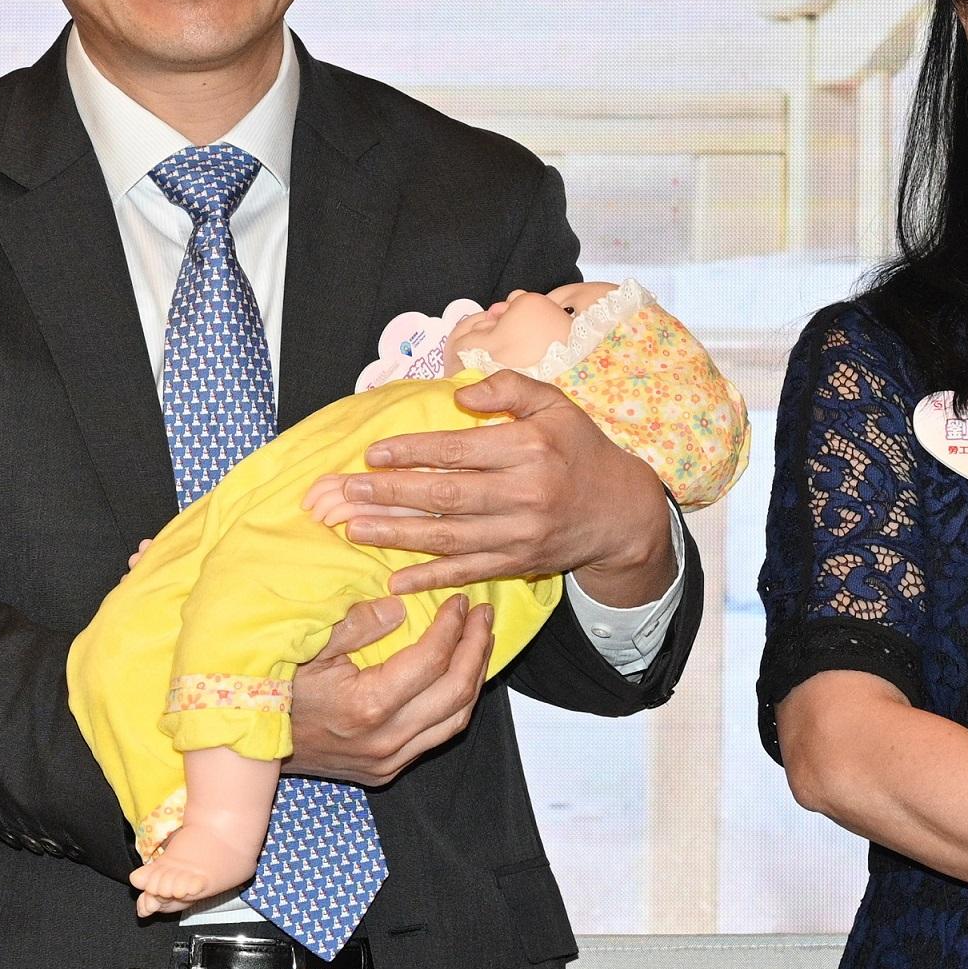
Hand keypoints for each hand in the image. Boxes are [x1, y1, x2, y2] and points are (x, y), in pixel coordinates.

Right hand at [285, 596, 488, 787]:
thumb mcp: (309, 646)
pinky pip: (435, 738)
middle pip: (456, 692)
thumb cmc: (275, 691)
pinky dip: (453, 705)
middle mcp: (385, 740)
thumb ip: (356, 624)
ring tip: (479, 643)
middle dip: (477, 649)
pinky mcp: (386, 771)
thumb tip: (400, 607)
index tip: (460, 602)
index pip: (431, 661)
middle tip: (483, 617)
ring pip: (456, 722)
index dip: (452, 627)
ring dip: (473, 679)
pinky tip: (455, 678)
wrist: (251, 747)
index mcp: (368, 706)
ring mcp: (388, 761)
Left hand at [299, 372, 673, 604]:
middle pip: (445, 497)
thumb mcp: (556, 405)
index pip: (458, 451)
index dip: (412, 453)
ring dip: (397, 535)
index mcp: (530, 449)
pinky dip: (430, 578)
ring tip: (355, 530)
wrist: (621, 512)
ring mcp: (520, 534)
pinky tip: (395, 579)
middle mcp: (524, 494)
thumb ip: (509, 389)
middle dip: (390, 495)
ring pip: (449, 538)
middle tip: (346, 493)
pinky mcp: (518, 563)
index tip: (372, 454)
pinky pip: (467, 572)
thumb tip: (459, 395)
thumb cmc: (580, 450)